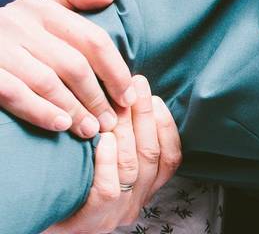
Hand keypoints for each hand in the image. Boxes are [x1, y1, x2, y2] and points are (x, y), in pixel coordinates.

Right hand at [0, 0, 135, 136]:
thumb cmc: (19, 31)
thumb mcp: (44, 6)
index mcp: (42, 7)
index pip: (92, 39)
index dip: (115, 71)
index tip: (127, 96)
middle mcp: (19, 23)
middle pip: (73, 65)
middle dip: (96, 97)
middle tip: (110, 121)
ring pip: (47, 82)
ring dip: (74, 110)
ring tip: (91, 129)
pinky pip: (16, 94)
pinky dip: (41, 112)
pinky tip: (61, 126)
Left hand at [44, 75, 181, 232]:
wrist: (43, 216)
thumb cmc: (76, 182)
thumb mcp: (109, 164)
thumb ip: (126, 141)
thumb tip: (132, 98)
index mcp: (147, 187)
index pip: (170, 155)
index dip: (165, 124)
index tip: (154, 96)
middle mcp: (138, 201)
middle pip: (151, 154)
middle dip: (145, 115)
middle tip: (137, 85)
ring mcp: (118, 212)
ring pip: (131, 167)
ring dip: (126, 131)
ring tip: (116, 105)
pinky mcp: (97, 218)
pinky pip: (109, 187)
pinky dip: (108, 160)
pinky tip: (103, 139)